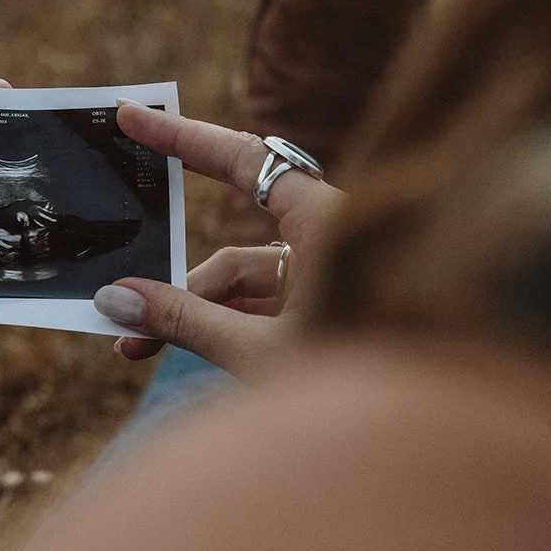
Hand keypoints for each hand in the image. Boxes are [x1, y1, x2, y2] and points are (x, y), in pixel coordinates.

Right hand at [94, 104, 344, 380]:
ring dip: (192, 314)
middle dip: (172, 273)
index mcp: (329, 224)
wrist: (436, 435)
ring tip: (132, 350)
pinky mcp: (332, 318)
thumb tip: (115, 300)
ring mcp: (334, 284)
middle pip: (234, 241)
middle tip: (114, 270)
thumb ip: (185, 322)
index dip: (182, 138)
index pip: (242, 161)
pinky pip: (266, 310)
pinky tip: (176, 353)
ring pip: (246, 285)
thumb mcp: (261, 351)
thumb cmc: (369, 384)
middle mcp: (332, 243)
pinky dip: (224, 328)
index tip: (132, 115)